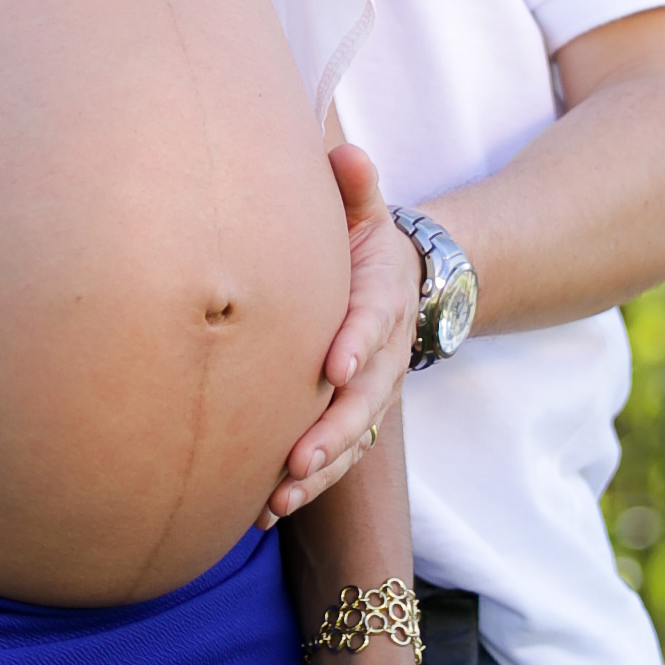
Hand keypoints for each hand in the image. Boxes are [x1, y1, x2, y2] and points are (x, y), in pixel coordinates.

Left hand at [262, 145, 418, 521]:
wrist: (399, 281)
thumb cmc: (360, 241)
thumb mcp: (365, 209)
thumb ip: (355, 186)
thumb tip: (346, 153)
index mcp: (384, 297)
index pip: (375, 321)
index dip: (357, 343)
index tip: (333, 367)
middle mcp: (384, 353)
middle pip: (366, 399)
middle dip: (333, 431)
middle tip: (297, 456)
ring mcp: (372, 391)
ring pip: (354, 439)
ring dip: (319, 470)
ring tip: (278, 498)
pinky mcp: (353, 417)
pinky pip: (338, 458)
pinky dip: (309, 485)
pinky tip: (266, 511)